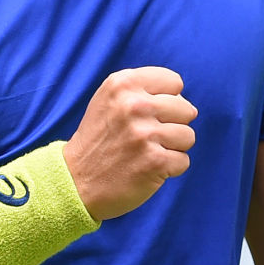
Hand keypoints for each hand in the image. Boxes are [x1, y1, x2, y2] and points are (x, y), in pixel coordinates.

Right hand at [63, 67, 196, 220]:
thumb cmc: (99, 140)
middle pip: (186, 109)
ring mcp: (144, 134)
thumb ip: (142, 89)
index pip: (175, 82)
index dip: (167, 100)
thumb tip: (183, 98)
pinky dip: (169, 169)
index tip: (148, 115)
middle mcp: (133, 105)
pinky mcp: (155, 162)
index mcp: (123, 84)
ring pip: (188, 136)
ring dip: (172, 148)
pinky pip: (183, 161)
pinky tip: (147, 169)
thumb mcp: (109, 100)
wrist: (75, 182)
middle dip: (172, 125)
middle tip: (146, 138)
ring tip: (146, 153)